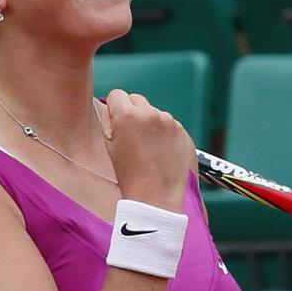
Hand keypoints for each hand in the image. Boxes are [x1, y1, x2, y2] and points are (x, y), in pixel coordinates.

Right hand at [102, 89, 190, 211]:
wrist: (155, 196)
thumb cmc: (129, 174)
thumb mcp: (109, 145)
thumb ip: (110, 120)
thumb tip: (113, 108)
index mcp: (127, 115)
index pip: (117, 95)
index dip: (114, 108)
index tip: (116, 122)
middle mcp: (150, 113)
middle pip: (136, 99)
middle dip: (132, 112)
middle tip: (131, 135)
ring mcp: (168, 121)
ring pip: (153, 112)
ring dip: (149, 123)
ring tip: (146, 148)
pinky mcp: (181, 130)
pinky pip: (168, 124)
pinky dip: (163, 132)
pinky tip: (160, 151)